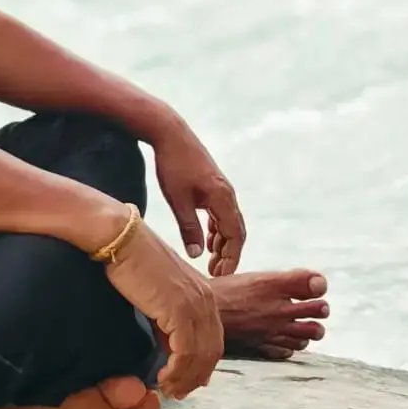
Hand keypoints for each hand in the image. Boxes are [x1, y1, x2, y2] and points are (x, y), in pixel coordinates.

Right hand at [103, 220, 223, 399]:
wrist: (120, 238)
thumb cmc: (132, 261)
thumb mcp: (158, 293)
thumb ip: (168, 319)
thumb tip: (170, 347)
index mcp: (203, 293)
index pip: (212, 338)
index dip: (201, 365)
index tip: (186, 381)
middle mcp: (205, 299)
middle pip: (212, 351)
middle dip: (195, 377)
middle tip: (178, 392)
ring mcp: (195, 304)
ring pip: (200, 355)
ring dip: (185, 378)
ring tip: (168, 390)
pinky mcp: (180, 310)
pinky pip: (185, 351)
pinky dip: (176, 371)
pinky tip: (163, 378)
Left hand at [147, 113, 245, 276]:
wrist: (171, 133)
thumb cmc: (173, 165)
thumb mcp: (177, 200)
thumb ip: (189, 228)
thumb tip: (197, 255)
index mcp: (223, 199)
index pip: (235, 237)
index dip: (231, 258)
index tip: (221, 275)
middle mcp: (228, 194)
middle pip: (236, 231)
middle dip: (229, 254)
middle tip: (217, 274)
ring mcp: (222, 189)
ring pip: (229, 222)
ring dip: (223, 242)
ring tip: (211, 260)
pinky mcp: (213, 184)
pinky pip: (221, 212)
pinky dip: (217, 228)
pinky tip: (208, 239)